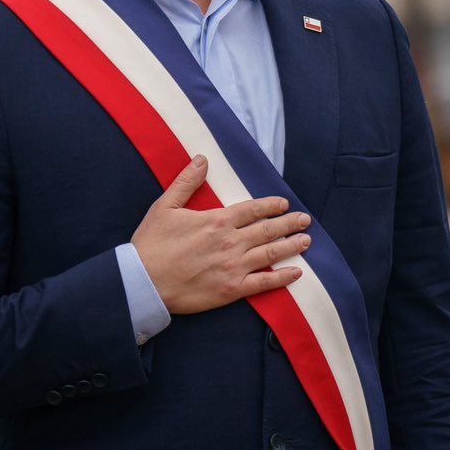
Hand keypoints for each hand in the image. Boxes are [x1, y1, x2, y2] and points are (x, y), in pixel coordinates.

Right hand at [131, 157, 311, 314]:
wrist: (143, 282)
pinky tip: (296, 273)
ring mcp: (234, 267)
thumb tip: (202, 159)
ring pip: (271, 253)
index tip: (283, 204)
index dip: (270, 206)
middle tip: (304, 220)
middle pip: (268, 230)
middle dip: (289, 224)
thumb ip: (187, 182)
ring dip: (291, 246)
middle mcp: (231, 242)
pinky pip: (264, 283)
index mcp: (217, 221)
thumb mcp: (165, 206)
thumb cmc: (151, 244)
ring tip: (306, 241)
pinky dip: (282, 278)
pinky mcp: (232, 289)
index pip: (252, 210)